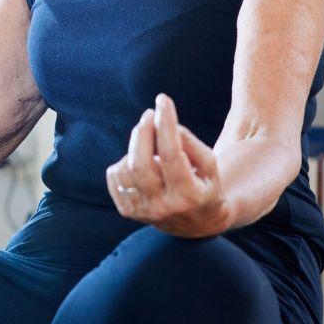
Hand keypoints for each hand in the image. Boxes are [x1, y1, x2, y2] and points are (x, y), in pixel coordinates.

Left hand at [106, 92, 232, 237]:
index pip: (171, 155)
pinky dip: (124, 161)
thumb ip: (190, 142)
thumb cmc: (205, 185)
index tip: (163, 100)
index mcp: (188, 195)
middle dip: (142, 132)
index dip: (166, 124)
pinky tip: (140, 161)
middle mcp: (163, 207)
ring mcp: (143, 212)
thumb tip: (164, 125)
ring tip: (150, 144)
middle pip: (140, 164)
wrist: (198, 224)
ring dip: (136, 147)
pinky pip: (114, 177)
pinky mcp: (128, 212)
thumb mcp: (209, 164)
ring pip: (125, 168)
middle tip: (149, 113)